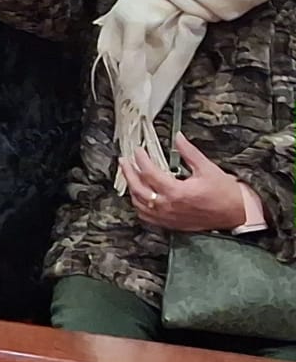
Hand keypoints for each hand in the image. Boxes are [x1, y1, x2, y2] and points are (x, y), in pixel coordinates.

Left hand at [120, 138, 252, 233]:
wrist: (237, 214)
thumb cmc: (225, 193)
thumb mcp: (207, 168)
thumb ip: (189, 152)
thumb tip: (178, 138)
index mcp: (177, 192)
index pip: (149, 173)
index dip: (141, 159)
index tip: (138, 150)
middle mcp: (168, 206)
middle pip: (138, 188)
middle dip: (128, 172)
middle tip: (124, 161)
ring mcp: (167, 217)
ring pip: (139, 203)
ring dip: (131, 188)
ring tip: (129, 175)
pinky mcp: (170, 224)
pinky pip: (146, 216)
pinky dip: (139, 205)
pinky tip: (138, 196)